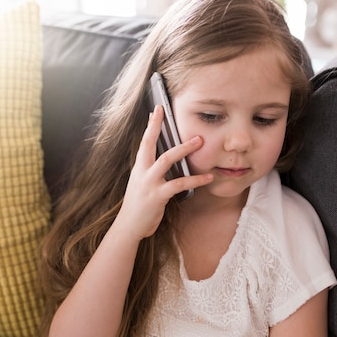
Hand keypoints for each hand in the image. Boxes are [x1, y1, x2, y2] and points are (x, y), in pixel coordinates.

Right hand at [112, 105, 212, 241]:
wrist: (129, 226)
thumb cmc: (138, 206)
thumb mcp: (141, 184)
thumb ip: (151, 171)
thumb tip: (165, 160)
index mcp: (139, 168)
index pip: (144, 141)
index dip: (151, 125)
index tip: (157, 110)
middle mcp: (142, 172)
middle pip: (150, 144)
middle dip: (160, 127)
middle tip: (171, 114)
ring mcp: (149, 183)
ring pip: (166, 160)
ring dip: (184, 149)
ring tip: (199, 141)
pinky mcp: (157, 196)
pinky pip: (179, 184)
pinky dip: (195, 180)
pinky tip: (207, 177)